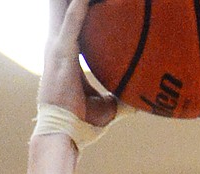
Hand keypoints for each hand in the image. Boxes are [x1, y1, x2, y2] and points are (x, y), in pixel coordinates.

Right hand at [38, 0, 117, 126]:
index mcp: (68, 58)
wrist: (64, 133)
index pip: (77, 28)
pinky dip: (79, 8)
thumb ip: (120, 99)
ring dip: (77, 1)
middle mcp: (59, 48)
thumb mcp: (106, 108)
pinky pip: (72, 23)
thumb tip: (141, 102)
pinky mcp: (61, 53)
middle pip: (68, 14)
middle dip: (75, 1)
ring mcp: (58, 49)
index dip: (85, 13)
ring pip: (68, 12)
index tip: (96, 2)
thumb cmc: (82, 124)